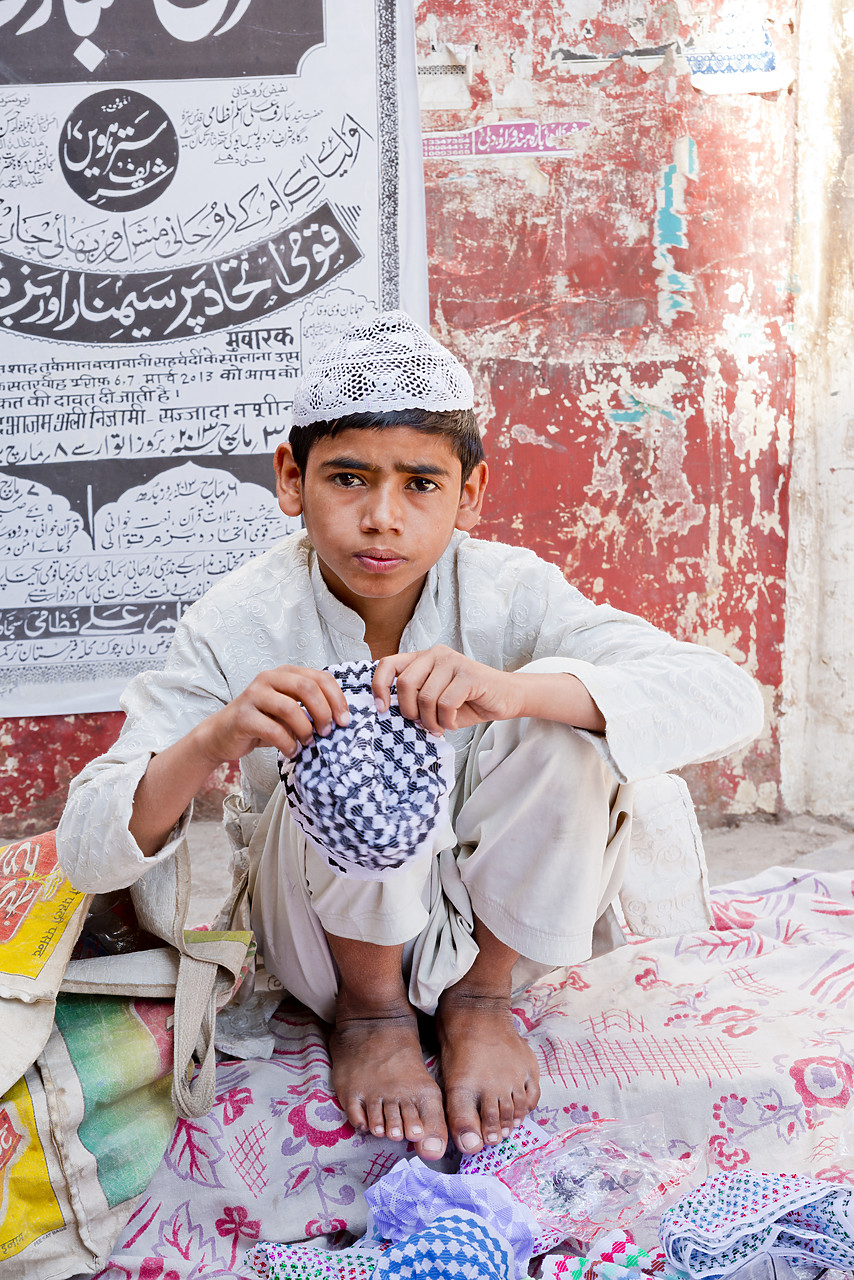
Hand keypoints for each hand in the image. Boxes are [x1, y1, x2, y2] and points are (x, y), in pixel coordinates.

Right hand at [196, 665, 351, 764]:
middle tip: (326, 732)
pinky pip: (272, 729)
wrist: (222, 735)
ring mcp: (254, 695)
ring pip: (290, 708)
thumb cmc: (262, 722)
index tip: (344, 721)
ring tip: (307, 743)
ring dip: (305, 729)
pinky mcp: (242, 716)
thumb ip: (310, 707)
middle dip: (323, 712)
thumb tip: (341, 719)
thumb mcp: (289, 711)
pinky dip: (287, 744)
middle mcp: (269, 678)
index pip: (320, 677)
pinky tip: (291, 751)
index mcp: (285, 673)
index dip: (337, 699)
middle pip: (307, 687)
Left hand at [372, 646, 522, 734]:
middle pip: (405, 684)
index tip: (382, 709)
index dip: (379, 687)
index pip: (388, 664)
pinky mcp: (468, 674)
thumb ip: (414, 699)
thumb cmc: (468, 701)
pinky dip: (446, 721)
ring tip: (440, 726)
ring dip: (431, 721)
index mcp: (423, 658)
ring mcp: (453, 661)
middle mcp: (436, 654)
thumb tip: (388, 713)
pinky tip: (453, 722)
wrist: (506, 698)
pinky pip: (445, 703)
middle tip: (422, 724)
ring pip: (425, 697)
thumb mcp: (434, 700)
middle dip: (410, 711)